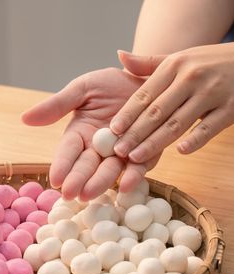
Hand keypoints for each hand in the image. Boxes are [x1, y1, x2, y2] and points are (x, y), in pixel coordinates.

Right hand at [22, 68, 160, 199]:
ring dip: (99, 183)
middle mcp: (98, 148)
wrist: (144, 80)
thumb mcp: (82, 89)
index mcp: (80, 133)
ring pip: (109, 171)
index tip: (54, 179)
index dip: (61, 165)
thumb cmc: (111, 84)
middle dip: (77, 180)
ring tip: (89, 194)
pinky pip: (138, 167)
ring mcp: (120, 154)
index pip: (68, 151)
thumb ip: (57, 105)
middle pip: (86, 166)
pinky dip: (132, 176)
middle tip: (69, 194)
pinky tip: (126, 185)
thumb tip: (25, 118)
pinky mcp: (144, 155)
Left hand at [110, 43, 233, 162]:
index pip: (144, 94)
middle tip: (118, 151)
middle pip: (157, 112)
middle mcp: (191, 78)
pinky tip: (180, 151)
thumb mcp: (178, 58)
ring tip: (136, 157)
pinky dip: (196, 140)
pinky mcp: (231, 107)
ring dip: (155, 142)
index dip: (127, 114)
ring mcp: (212, 93)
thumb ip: (148, 63)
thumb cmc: (206, 62)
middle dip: (135, 133)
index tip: (112, 130)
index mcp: (174, 66)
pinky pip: (210, 127)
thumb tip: (119, 56)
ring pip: (177, 123)